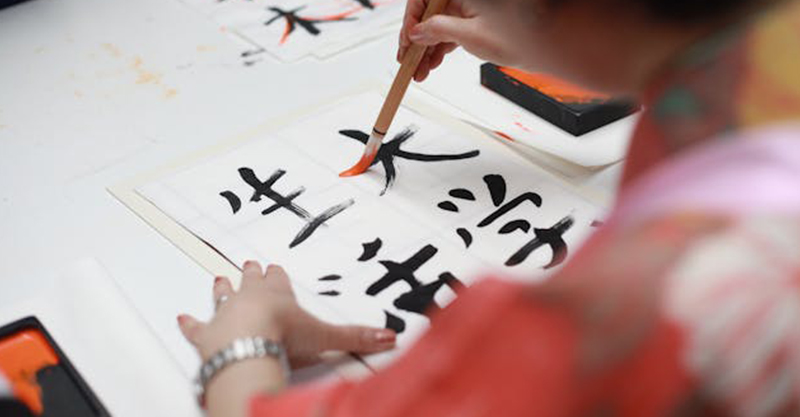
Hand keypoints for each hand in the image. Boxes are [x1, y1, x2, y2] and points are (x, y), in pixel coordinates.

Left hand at [178, 261, 396, 367]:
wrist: (248, 346)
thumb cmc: (283, 335)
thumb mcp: (326, 336)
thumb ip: (356, 338)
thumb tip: (388, 337)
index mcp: (277, 294)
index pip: (277, 279)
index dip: (276, 275)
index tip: (274, 266)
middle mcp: (249, 299)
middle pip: (249, 281)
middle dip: (250, 274)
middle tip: (248, 264)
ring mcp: (225, 314)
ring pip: (222, 295)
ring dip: (221, 289)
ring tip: (218, 279)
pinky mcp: (206, 334)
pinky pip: (195, 326)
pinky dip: (189, 323)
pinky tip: (182, 318)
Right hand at [398, 0, 517, 81]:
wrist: (543, 46)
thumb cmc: (519, 34)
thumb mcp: (470, 34)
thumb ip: (439, 30)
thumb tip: (416, 32)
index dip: (411, 20)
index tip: (407, 40)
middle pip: (427, 14)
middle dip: (415, 40)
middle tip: (406, 61)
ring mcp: (466, 9)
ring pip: (435, 26)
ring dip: (425, 49)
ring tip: (418, 71)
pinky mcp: (471, 21)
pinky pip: (447, 32)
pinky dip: (438, 49)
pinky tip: (430, 65)